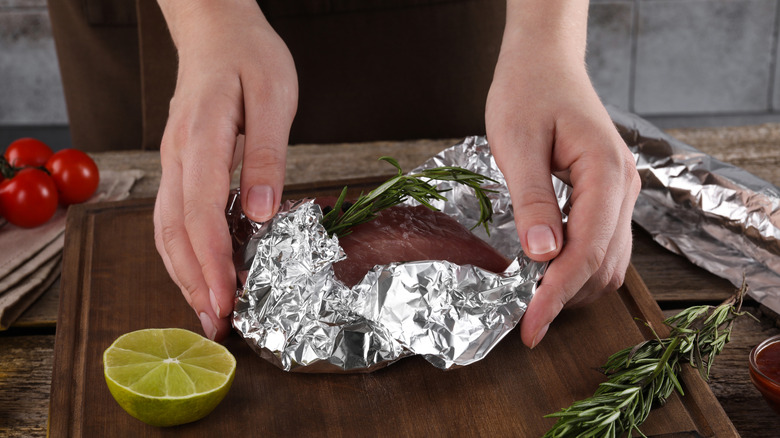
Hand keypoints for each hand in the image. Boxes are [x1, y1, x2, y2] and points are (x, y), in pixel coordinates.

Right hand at [154, 0, 296, 340]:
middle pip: (174, 230)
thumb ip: (266, 155)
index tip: (227, 297)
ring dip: (183, 272)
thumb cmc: (250, 57)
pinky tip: (199, 270)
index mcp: (202, 137)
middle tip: (217, 323)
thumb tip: (260, 212)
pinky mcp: (179, 165)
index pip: (201, 212)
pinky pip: (171, 215)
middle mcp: (177, 155)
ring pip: (165, 227)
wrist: (217, 30)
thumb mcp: (274, 97)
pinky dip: (181, 250)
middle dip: (194, 280)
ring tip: (206, 309)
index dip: (212, 260)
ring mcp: (172, 160)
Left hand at [487, 0, 640, 347]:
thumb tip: (542, 256)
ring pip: (608, 261)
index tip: (530, 328)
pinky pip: (601, 243)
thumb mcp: (518, 143)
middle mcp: (623, 189)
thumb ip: (532, 199)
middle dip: (566, 296)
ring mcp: (619, 193)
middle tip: (524, 317)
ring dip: (573, 285)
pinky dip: (576, 265)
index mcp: (606, 174)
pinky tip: (545, 268)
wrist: (544, 61)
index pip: (587, 252)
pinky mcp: (606, 195)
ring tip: (531, 297)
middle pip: (605, 265)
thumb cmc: (528, 91)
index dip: (557, 295)